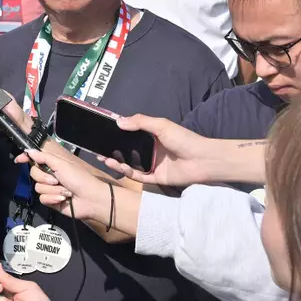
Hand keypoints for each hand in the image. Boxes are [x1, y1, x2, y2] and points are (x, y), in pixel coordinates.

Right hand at [19, 144, 112, 224]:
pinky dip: (53, 198)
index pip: (35, 159)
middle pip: (34, 174)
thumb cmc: (79, 179)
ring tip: (65, 191)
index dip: (26, 159)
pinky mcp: (51, 201)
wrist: (90, 199)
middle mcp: (50, 176)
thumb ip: (44, 157)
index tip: (18, 160)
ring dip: (52, 190)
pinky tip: (63, 199)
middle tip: (57, 180)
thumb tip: (28, 151)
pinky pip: (42, 199)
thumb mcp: (62, 164)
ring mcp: (50, 189)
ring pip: (38, 188)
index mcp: (53, 165)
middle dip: (45, 177)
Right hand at [104, 115, 230, 186]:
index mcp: (152, 137)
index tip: (102, 133)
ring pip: (130, 165)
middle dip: (112, 150)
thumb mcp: (161, 125)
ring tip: (104, 158)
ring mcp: (152, 165)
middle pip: (127, 151)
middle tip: (97, 149)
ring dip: (116, 162)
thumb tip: (118, 121)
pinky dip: (127, 172)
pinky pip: (138, 176)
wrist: (203, 160)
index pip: (130, 135)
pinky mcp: (156, 178)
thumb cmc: (185, 139)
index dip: (117, 134)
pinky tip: (118, 166)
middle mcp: (150, 151)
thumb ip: (140, 122)